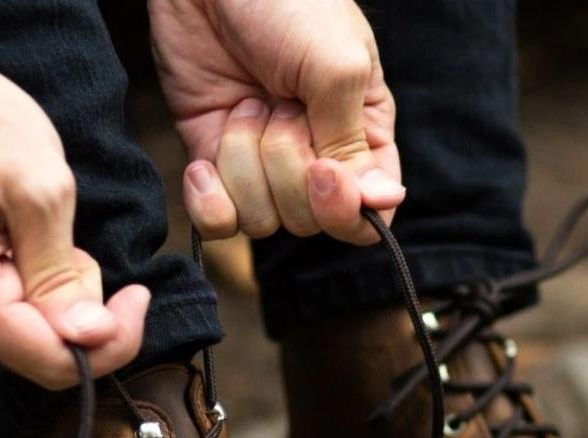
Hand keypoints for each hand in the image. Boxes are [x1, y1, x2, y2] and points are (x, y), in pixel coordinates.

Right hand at [0, 23, 149, 389]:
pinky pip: (0, 301)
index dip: (112, 340)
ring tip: (32, 223)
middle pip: (42, 347)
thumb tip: (91, 335)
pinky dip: (25, 273)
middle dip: (78, 302)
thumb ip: (63, 273)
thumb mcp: (36, 187)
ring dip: (49, 283)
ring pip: (24, 325)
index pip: (57, 363)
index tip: (137, 297)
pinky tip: (16, 230)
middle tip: (70, 237)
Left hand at [149, 0, 403, 243]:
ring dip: (245, 165)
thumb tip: (385, 204)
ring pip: (263, 220)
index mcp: (361, 137)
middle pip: (309, 220)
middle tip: (279, 105)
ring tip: (246, 105)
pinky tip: (203, 164)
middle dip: (286, 167)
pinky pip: (220, 222)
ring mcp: (262, 166)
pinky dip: (210, 202)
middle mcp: (314, 159)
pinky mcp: (215, 163)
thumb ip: (355, 142)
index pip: (366, 216)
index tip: (324, 171)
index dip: (344, 211)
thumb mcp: (336, 65)